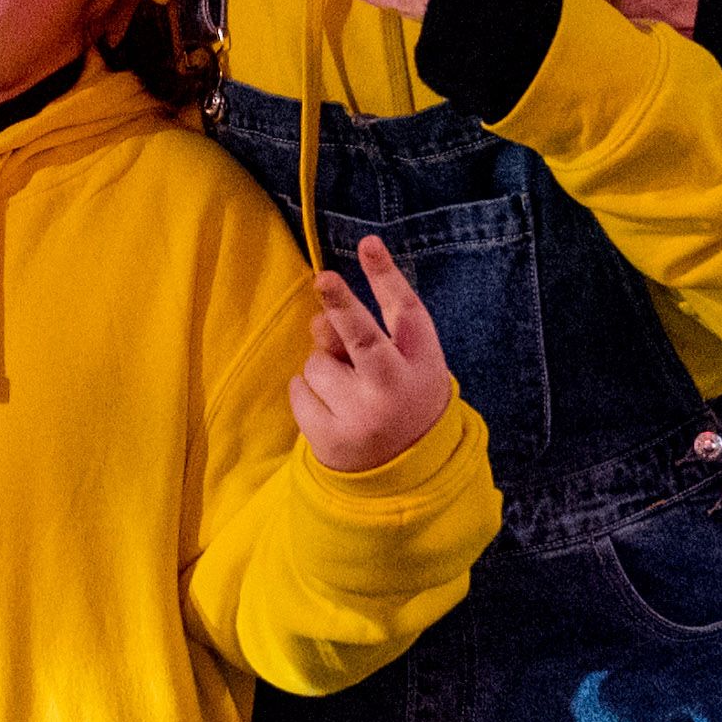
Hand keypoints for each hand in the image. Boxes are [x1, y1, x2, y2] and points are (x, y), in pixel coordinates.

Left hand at [292, 233, 456, 474]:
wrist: (404, 478)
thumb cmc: (400, 402)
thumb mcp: (403, 368)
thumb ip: (368, 336)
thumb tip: (319, 316)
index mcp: (422, 365)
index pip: (406, 312)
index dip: (386, 276)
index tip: (368, 243)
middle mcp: (395, 389)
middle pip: (362, 337)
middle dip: (341, 304)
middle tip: (323, 279)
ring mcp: (364, 415)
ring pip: (317, 362)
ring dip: (321, 367)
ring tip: (345, 392)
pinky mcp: (332, 438)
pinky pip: (298, 391)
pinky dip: (305, 393)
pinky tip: (330, 411)